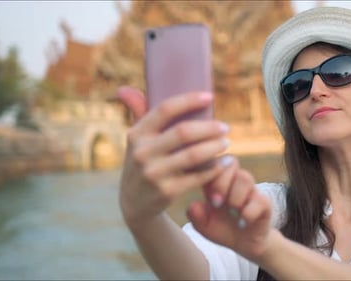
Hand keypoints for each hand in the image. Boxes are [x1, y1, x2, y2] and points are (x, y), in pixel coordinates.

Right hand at [117, 86, 231, 229]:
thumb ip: (138, 113)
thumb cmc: (143, 162)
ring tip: (226, 143)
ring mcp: (154, 173)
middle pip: (183, 132)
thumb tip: (125, 89)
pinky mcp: (167, 192)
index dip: (189, 100)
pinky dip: (215, 168)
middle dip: (209, 128)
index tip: (209, 96)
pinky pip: (198, 177)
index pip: (164, 109)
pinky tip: (225, 162)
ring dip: (215, 147)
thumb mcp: (136, 141)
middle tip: (225, 127)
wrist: (134, 204)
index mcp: (136, 134)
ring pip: (193, 155)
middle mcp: (142, 152)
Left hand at [187, 159, 273, 260]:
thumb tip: (194, 205)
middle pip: (231, 162)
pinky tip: (242, 224)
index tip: (204, 193)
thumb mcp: (203, 225)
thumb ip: (195, 215)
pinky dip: (248, 214)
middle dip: (220, 183)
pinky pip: (259, 200)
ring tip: (232, 214)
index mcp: (218, 180)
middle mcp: (236, 181)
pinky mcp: (265, 203)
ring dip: (235, 197)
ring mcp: (252, 190)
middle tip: (216, 203)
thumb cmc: (221, 228)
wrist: (243, 244)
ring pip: (245, 178)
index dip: (207, 171)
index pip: (214, 161)